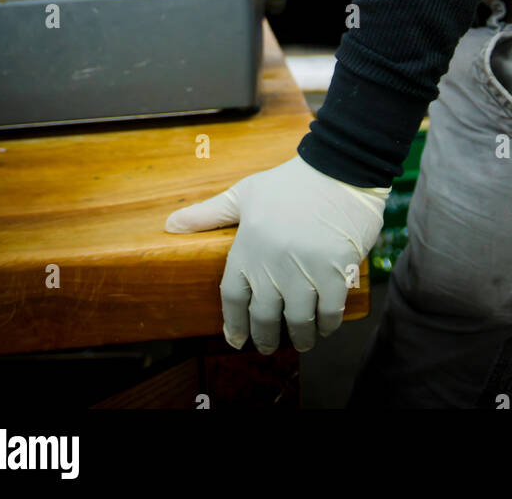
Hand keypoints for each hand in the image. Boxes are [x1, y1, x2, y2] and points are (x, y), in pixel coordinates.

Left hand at [165, 155, 388, 353]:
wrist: (340, 167)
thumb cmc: (291, 182)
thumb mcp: (246, 194)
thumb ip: (209, 213)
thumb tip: (171, 224)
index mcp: (247, 246)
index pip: (232, 297)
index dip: (233, 323)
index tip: (236, 338)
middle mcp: (272, 264)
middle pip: (264, 317)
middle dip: (264, 338)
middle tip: (267, 345)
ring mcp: (305, 270)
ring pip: (298, 322)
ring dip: (299, 337)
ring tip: (301, 340)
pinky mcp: (336, 272)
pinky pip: (329, 313)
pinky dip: (326, 325)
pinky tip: (324, 325)